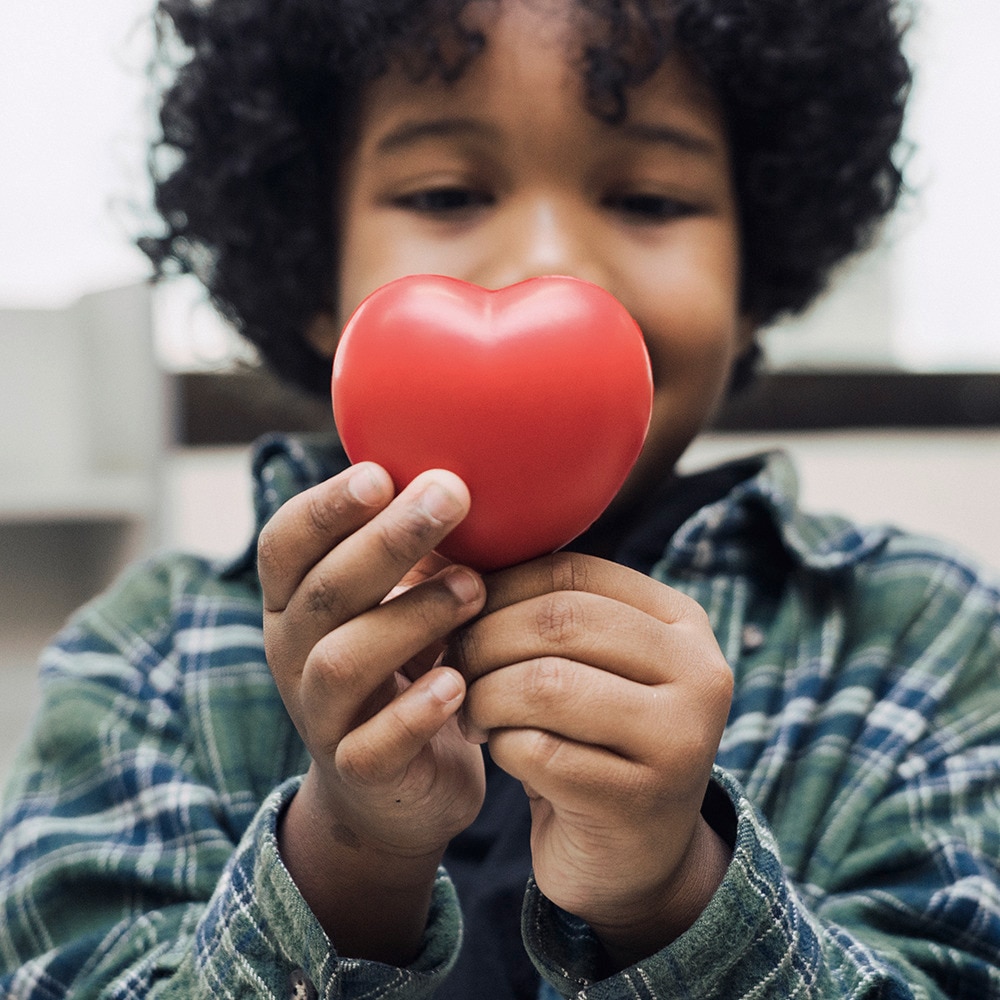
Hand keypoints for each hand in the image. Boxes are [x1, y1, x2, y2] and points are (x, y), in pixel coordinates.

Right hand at [258, 463, 486, 961]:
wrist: (394, 789)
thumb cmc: (406, 669)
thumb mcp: (398, 602)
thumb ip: (415, 550)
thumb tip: (472, 466)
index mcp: (297, 602)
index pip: (285, 544)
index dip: (325, 507)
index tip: (381, 472)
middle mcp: (294, 654)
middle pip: (323, 591)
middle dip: (386, 540)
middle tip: (451, 497)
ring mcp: (320, 716)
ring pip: (342, 662)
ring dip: (410, 617)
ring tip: (474, 588)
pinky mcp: (358, 771)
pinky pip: (372, 743)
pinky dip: (416, 711)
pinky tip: (459, 681)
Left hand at [449, 551, 733, 967]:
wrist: (632, 855)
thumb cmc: (591, 738)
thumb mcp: (585, 664)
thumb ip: (543, 608)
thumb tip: (444, 553)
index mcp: (682, 621)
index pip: (574, 571)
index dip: (500, 585)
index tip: (458, 612)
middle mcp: (698, 671)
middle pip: (559, 621)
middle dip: (484, 639)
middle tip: (454, 666)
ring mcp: (678, 738)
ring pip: (543, 683)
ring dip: (485, 696)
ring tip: (473, 711)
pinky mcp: (640, 799)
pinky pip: (536, 750)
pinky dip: (500, 746)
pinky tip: (500, 751)